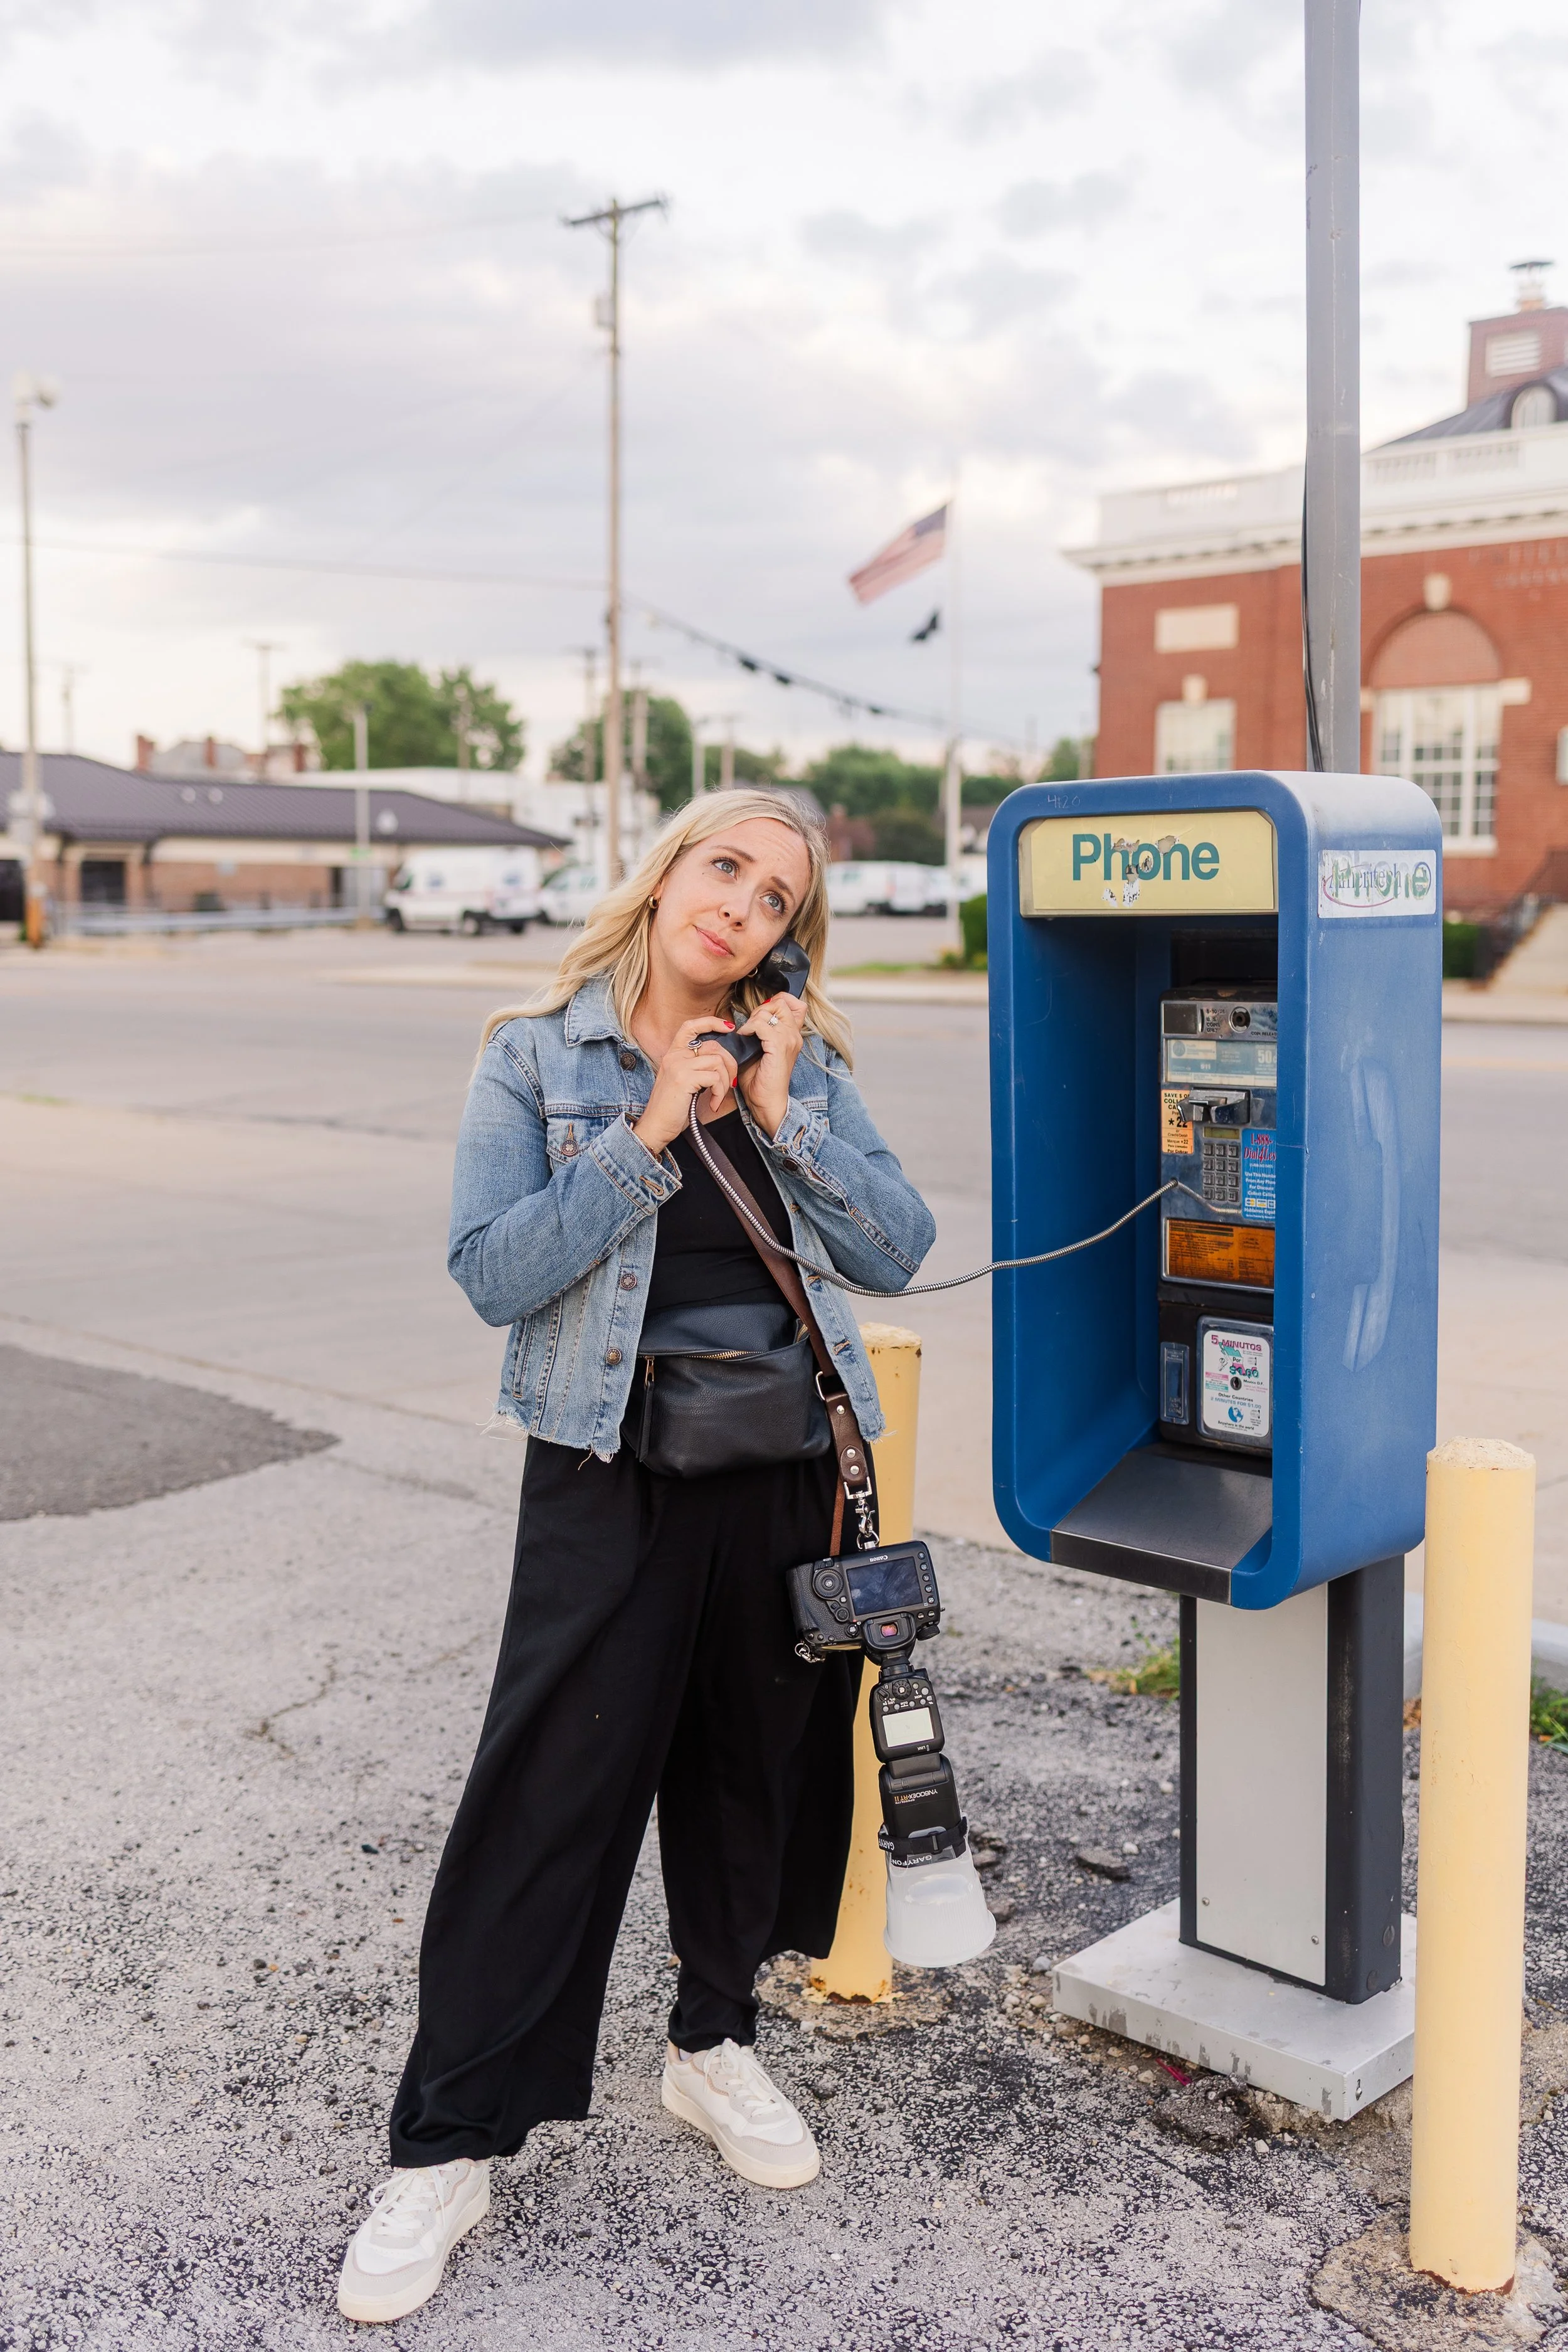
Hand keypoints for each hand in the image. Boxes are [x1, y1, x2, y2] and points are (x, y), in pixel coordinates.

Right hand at [631, 1018, 738, 1156]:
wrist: (656, 1126)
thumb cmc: (672, 1108)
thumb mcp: (682, 1081)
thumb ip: (696, 1067)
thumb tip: (722, 1060)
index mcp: (673, 1054)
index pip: (691, 1026)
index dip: (711, 1022)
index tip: (729, 1027)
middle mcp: (674, 1056)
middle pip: (714, 1046)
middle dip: (730, 1065)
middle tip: (730, 1084)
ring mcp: (678, 1066)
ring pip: (717, 1062)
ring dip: (725, 1083)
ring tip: (718, 1097)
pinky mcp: (683, 1079)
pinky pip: (715, 1078)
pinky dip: (719, 1093)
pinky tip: (713, 1104)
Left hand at [735, 991, 805, 1136]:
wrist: (766, 1101)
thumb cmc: (761, 1079)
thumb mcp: (761, 1050)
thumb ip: (760, 1032)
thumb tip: (747, 1018)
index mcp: (793, 1035)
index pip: (794, 1003)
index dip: (775, 1002)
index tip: (761, 1016)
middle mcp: (795, 1035)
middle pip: (781, 1002)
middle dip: (762, 1008)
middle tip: (751, 1026)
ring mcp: (789, 1040)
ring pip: (769, 1011)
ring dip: (753, 1019)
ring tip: (746, 1034)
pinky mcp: (780, 1047)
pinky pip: (762, 1024)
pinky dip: (749, 1028)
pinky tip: (744, 1038)